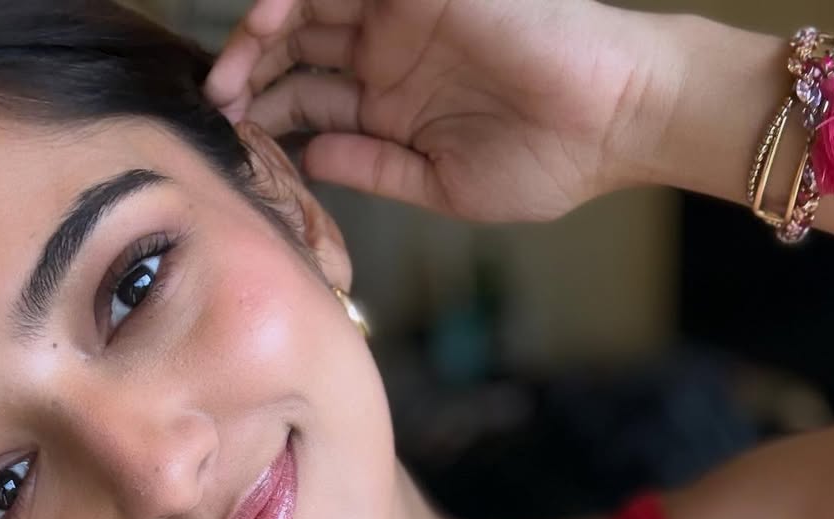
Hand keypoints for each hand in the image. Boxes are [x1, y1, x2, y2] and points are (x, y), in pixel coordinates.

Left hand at [203, 0, 670, 223]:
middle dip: (248, 75)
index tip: (234, 148)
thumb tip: (308, 161)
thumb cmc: (547, 162)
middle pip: (295, 50)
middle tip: (219, 106)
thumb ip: (374, 169)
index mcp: (392, 105)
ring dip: (259, 34)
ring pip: (306, 8)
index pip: (308, 103)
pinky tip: (266, 23)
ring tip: (232, 75)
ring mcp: (402, 15)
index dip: (265, 120)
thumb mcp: (442, 186)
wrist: (613, 120)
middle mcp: (389, 54)